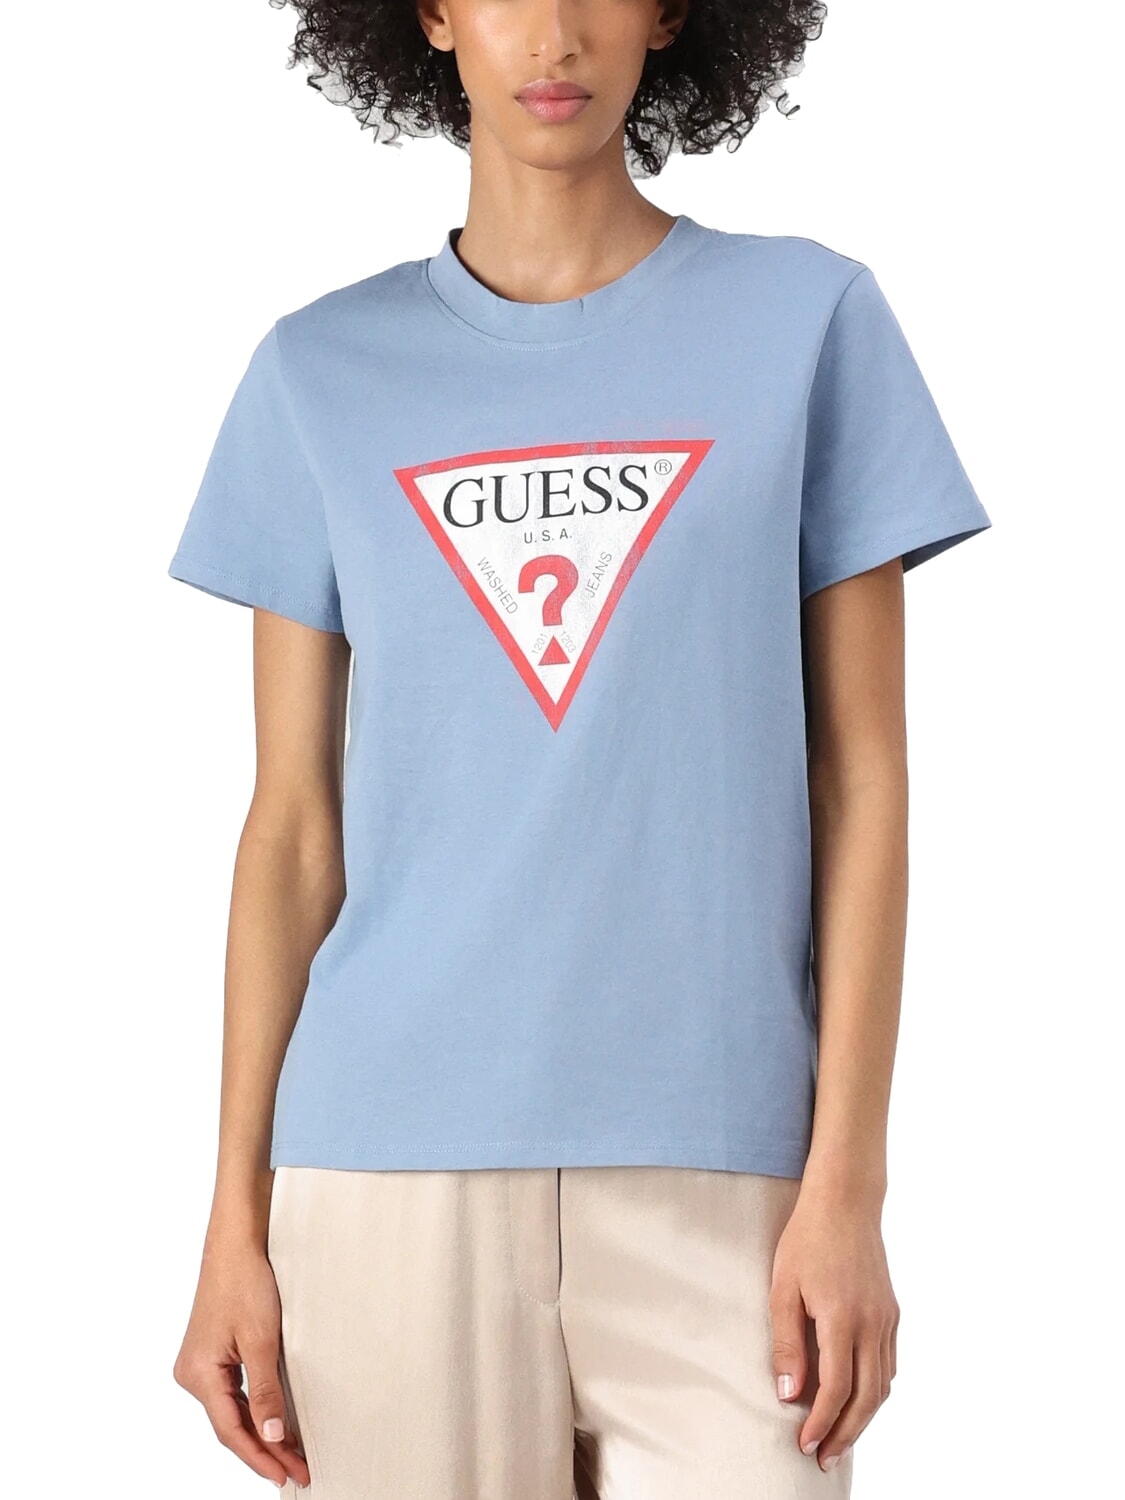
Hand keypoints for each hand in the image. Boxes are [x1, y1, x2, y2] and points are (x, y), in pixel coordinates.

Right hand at [172, 1234, 309, 1489]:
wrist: (236, 1244)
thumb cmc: (245, 1282)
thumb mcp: (262, 1341)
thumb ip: (266, 1392)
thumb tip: (274, 1437)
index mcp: (198, 1375)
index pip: (232, 1431)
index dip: (261, 1458)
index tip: (287, 1476)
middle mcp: (192, 1374)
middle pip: (231, 1425)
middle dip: (265, 1450)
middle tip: (297, 1472)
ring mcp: (199, 1365)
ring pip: (231, 1412)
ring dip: (260, 1433)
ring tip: (290, 1456)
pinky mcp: (210, 1355)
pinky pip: (231, 1394)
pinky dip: (253, 1411)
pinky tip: (272, 1424)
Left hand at [769, 1182, 898, 1471]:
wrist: (845, 1201)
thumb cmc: (807, 1239)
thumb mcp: (783, 1288)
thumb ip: (786, 1343)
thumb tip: (789, 1394)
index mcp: (843, 1318)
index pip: (836, 1389)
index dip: (821, 1423)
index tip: (805, 1444)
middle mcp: (873, 1323)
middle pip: (867, 1398)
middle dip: (846, 1433)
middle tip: (824, 1456)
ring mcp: (887, 1318)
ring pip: (884, 1385)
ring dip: (864, 1417)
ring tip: (840, 1437)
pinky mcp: (892, 1312)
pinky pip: (889, 1363)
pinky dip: (876, 1390)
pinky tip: (859, 1399)